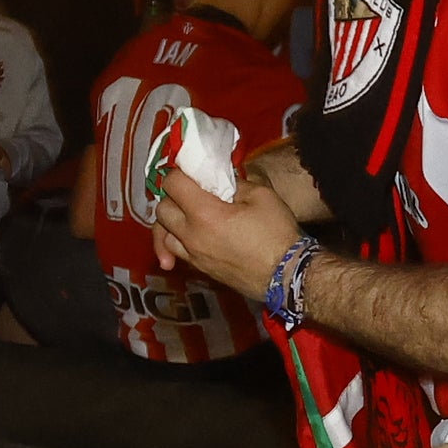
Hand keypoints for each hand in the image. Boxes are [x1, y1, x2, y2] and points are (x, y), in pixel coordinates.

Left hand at [158, 166, 299, 292]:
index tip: (190, 172)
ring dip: (170, 223)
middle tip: (190, 193)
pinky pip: (178, 253)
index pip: (172, 185)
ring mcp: (194, 256)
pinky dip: (179, 242)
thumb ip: (235, 184)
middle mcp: (191, 235)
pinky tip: (193, 239)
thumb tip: (221, 181)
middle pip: (161, 211)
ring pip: (164, 236)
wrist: (286, 275)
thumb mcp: (261, 195)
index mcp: (204, 213)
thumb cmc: (276, 233)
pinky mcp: (201, 270)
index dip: (178, 173)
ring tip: (186, 217)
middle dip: (171, 197)